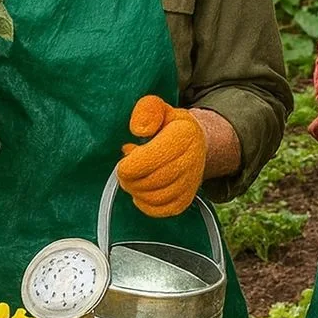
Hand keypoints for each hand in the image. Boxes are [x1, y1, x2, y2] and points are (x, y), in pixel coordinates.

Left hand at [116, 95, 205, 217]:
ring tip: (133, 177)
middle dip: (130, 179)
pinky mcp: (186, 199)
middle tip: (125, 169)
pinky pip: (162, 210)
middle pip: (151, 181)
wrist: (194, 143)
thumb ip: (147, 111)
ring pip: (155, 197)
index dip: (129, 165)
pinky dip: (145, 204)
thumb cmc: (169, 125)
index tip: (124, 160)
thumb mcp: (158, 108)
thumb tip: (138, 131)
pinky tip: (141, 191)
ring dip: (136, 190)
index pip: (151, 159)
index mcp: (184, 136)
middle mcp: (192, 161)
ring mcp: (191, 183)